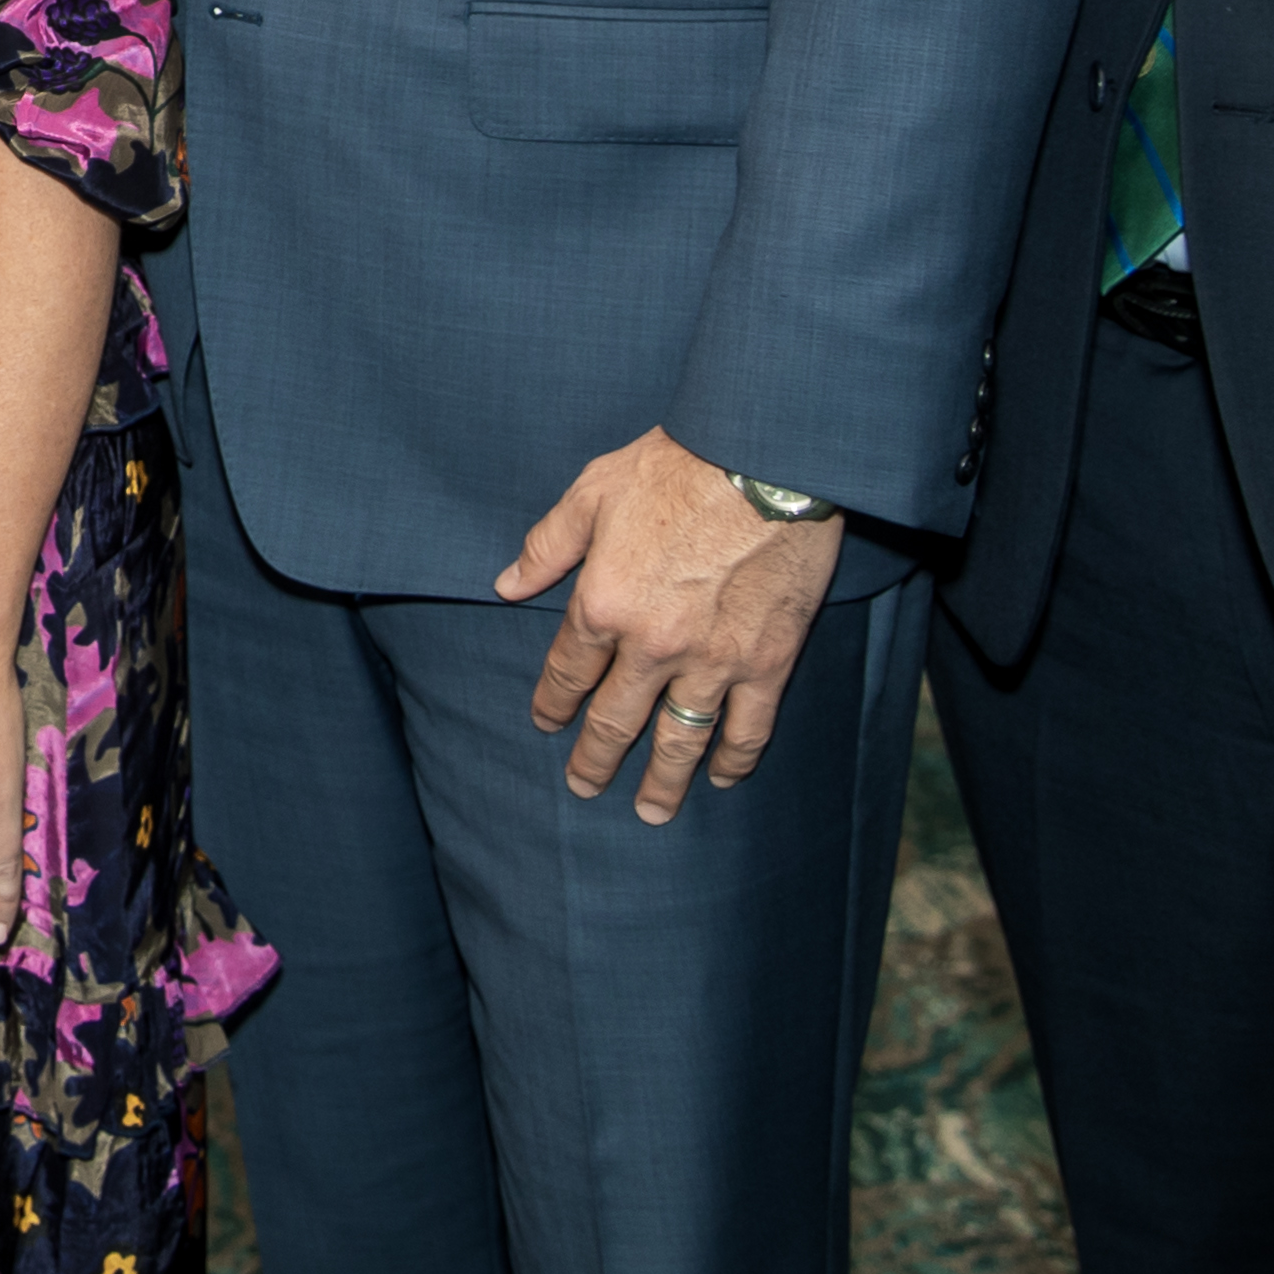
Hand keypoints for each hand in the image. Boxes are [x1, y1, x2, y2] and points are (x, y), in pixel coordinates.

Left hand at [499, 429, 856, 822]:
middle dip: (595, 759)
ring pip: (679, 740)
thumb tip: (506, 584)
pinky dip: (735, 759)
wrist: (767, 459)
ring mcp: (712, 661)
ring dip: (662, 782)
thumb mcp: (592, 492)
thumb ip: (547, 546)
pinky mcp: (767, 662)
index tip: (546, 725)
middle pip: (616, 720)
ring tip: (650, 813)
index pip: (568, 673)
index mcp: (603, 604)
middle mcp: (652, 646)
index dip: (553, 705)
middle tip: (583, 787)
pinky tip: (723, 778)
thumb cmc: (676, 466)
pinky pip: (748, 728)